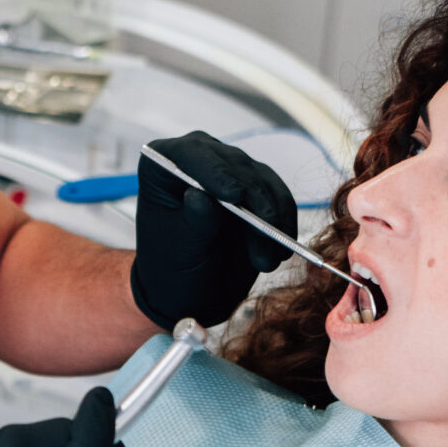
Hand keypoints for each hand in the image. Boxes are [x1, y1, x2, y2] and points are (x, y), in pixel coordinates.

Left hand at [130, 130, 300, 327]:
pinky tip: (282, 249)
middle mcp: (197, 160)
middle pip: (234, 165)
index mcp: (162, 167)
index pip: (190, 155)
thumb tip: (199, 196)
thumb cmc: (173, 269)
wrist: (193, 291)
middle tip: (267, 232)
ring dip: (272, 219)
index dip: (215, 171)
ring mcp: (229, 171)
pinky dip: (285, 223)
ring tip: (268, 260)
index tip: (235, 195)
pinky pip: (279, 198)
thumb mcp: (180, 251)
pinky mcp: (257, 188)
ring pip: (262, 181)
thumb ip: (194, 223)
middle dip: (254, 201)